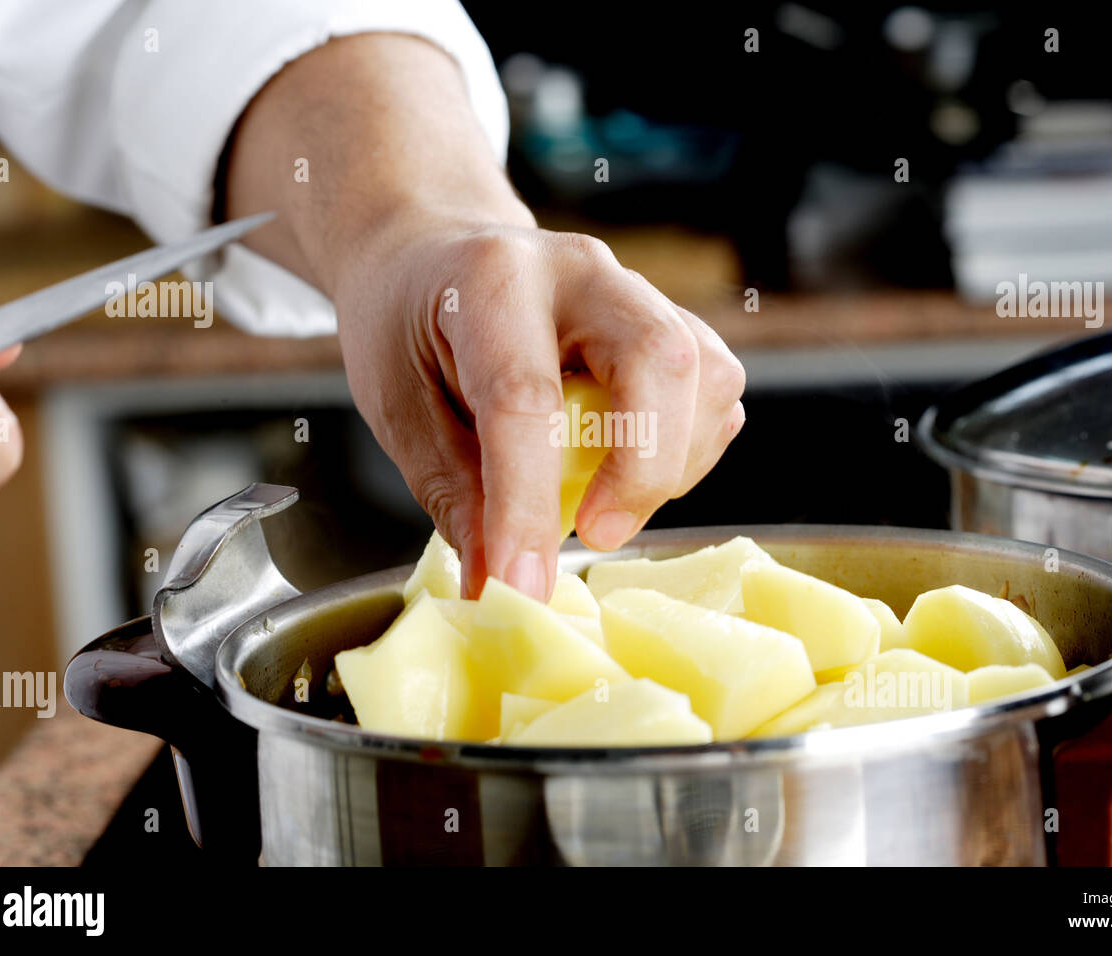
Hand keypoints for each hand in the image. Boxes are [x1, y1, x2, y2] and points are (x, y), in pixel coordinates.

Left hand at [222, 34, 744, 598]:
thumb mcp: (398, 406)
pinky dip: (686, 448)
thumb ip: (453, 494)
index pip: (524, 395)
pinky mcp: (670, 321)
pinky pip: (713, 388)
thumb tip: (496, 587)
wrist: (432, 251)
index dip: (526, 501)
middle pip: (659, 357)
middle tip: (592, 534)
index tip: (519, 583)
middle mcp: (579, 271)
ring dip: (671, 462)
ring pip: (705, 375)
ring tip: (603, 501)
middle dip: (642, 468)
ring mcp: (635, 292)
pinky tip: (628, 469)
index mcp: (492, 279)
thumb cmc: (406, 324)